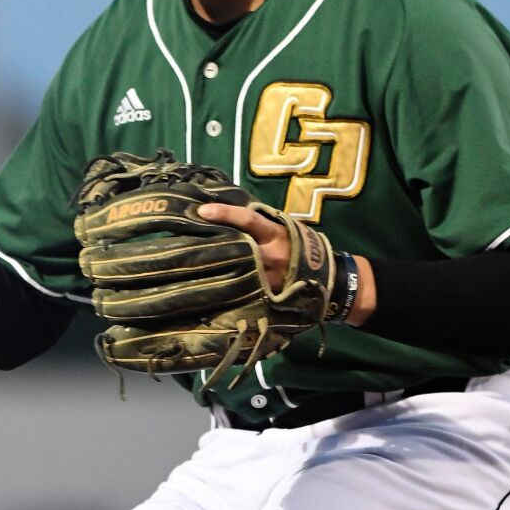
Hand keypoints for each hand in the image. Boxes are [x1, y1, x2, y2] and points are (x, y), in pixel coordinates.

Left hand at [196, 201, 376, 324]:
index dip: (225, 214)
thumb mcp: (287, 229)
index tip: (202, 211)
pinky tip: (200, 295)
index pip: (249, 220)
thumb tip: (232, 214)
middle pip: (233, 249)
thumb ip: (263, 224)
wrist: (329, 279)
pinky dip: (222, 293)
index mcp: (276, 236)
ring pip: (232, 273)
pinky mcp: (265, 298)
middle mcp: (268, 258)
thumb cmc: (303, 247)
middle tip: (179, 241)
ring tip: (182, 267)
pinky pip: (239, 294)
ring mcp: (265, 280)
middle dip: (208, 246)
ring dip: (209, 270)